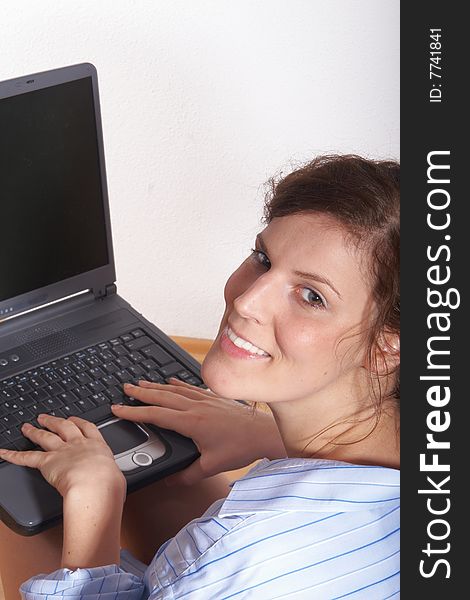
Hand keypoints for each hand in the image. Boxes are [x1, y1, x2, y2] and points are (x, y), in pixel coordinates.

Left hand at [0, 414, 125, 498]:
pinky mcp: (47, 463)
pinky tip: (4, 452)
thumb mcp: (116, 477)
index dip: (79, 422)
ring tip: (27, 426)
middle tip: (46, 417)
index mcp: (97, 447)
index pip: (87, 428)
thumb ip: (111, 476)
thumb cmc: (109, 484)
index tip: (74, 419)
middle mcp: (78, 445)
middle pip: (64, 427)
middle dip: (54, 421)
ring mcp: (62, 452)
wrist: (95, 486)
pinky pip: (27, 457)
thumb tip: (113, 483)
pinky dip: (13, 455)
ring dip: (35, 431)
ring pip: (46, 437)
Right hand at [111, 378, 285, 485]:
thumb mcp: (212, 467)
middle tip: (125, 388)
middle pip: (162, 396)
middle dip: (141, 392)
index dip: (134, 412)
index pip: (156, 415)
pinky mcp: (214, 398)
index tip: (119, 408)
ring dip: (157, 386)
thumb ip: (188, 475)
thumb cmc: (241, 447)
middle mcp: (196, 407)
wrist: (264, 433)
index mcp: (191, 422)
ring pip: (175, 390)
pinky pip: (191, 387)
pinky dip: (178, 384)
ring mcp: (206, 400)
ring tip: (141, 382)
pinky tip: (172, 381)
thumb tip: (171, 481)